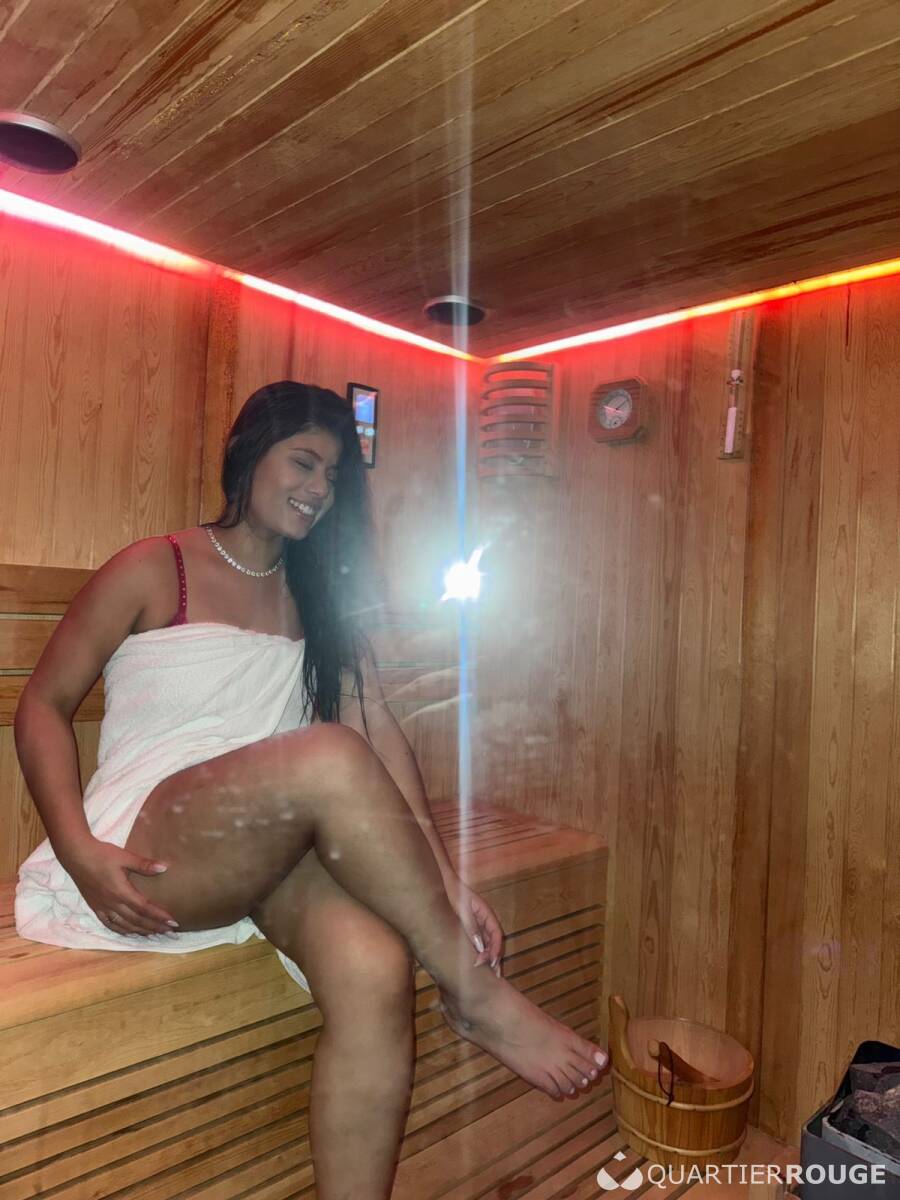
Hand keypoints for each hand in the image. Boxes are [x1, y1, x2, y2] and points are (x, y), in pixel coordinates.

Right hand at [60, 837, 180, 937]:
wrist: (76, 855)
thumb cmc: (102, 854)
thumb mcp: (125, 857)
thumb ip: (144, 865)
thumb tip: (164, 867)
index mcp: (121, 892)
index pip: (144, 908)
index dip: (159, 916)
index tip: (172, 922)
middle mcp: (112, 903)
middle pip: (136, 920)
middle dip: (153, 927)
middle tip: (168, 931)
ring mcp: (102, 907)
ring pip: (123, 925)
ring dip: (139, 931)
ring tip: (153, 934)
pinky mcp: (94, 907)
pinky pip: (109, 924)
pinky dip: (121, 930)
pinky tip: (128, 932)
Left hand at [443, 873, 504, 976]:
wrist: (442, 882)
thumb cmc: (453, 893)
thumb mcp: (462, 909)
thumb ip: (471, 927)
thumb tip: (480, 947)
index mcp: (486, 913)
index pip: (496, 934)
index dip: (496, 949)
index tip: (491, 963)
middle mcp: (484, 919)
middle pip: (494, 941)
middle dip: (494, 958)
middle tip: (494, 975)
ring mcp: (477, 923)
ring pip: (487, 943)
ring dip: (488, 957)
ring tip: (489, 975)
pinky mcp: (468, 927)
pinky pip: (477, 942)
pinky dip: (479, 953)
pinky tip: (476, 964)